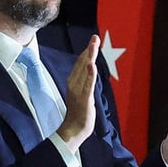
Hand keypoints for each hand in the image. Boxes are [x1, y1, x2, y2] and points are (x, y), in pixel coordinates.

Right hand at [57, 35, 99, 151]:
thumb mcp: (81, 92)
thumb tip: (87, 70)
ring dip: (89, 57)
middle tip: (95, 38)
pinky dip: (90, 74)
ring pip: (85, 71)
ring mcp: (78, 91)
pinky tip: (92, 65)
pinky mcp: (84, 98)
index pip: (80, 63)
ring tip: (93, 46)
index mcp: (73, 82)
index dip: (87, 51)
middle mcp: (74, 84)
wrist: (74, 129)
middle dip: (89, 50)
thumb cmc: (79, 112)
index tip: (93, 40)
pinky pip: (88, 84)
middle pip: (82, 64)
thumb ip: (83, 81)